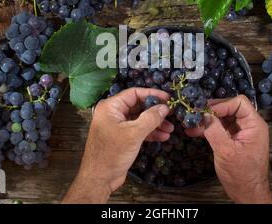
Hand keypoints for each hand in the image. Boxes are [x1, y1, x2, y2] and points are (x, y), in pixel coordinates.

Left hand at [62, 88, 171, 203]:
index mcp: (110, 107)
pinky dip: (150, 132)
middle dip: (155, 111)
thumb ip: (150, 118)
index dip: (152, 94)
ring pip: (140, 119)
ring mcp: (117, 126)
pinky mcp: (121, 138)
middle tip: (172, 114)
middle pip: (138, 106)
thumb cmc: (113, 153)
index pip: (134, 93)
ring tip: (170, 128)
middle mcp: (113, 113)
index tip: (168, 98)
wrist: (100, 178)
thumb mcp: (134, 134)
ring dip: (155, 123)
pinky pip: (138, 130)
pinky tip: (163, 136)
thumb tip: (165, 107)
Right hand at [187, 95, 271, 203]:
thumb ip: (214, 130)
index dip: (221, 104)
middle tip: (194, 114)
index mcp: (254, 124)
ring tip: (189, 122)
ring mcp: (240, 132)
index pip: (239, 102)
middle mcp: (248, 125)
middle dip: (211, 111)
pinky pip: (219, 128)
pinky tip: (193, 131)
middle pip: (229, 108)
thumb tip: (202, 114)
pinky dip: (207, 129)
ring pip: (222, 118)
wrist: (247, 193)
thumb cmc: (240, 173)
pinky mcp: (232, 140)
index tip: (206, 112)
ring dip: (206, 120)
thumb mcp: (226, 151)